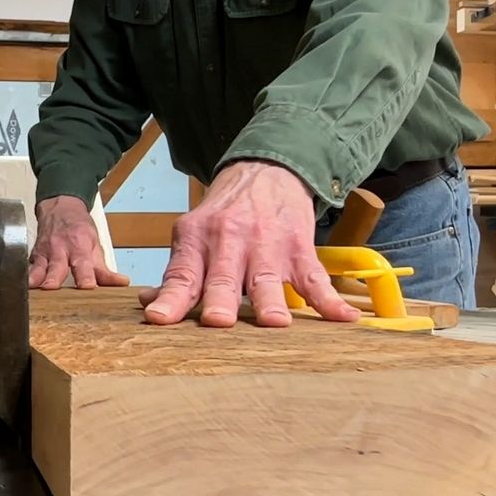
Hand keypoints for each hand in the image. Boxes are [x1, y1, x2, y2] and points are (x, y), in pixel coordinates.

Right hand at [30, 196, 129, 289]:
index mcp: (80, 248)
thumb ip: (104, 270)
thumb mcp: (95, 246)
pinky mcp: (33, 256)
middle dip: (53, 277)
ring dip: (35, 278)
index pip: (84, 265)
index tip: (88, 287)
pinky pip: (27, 267)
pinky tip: (21, 285)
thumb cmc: (79, 228)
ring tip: (31, 287)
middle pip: (57, 266)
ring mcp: (45, 253)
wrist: (60, 207)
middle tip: (51, 288)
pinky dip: (24, 275)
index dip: (86, 276)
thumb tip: (121, 283)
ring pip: (38, 267)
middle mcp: (61, 250)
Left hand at [139, 160, 360, 327]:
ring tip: (276, 323)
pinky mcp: (299, 249)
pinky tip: (345, 319)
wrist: (267, 171)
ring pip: (267, 280)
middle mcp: (230, 243)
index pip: (181, 275)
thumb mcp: (194, 233)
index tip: (158, 319)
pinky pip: (315, 278)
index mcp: (198, 240)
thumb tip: (151, 305)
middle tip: (218, 322)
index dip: (171, 299)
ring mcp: (267, 247)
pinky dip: (330, 301)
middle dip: (220, 301)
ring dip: (271, 302)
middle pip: (223, 278)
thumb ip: (178, 271)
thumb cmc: (226, 213)